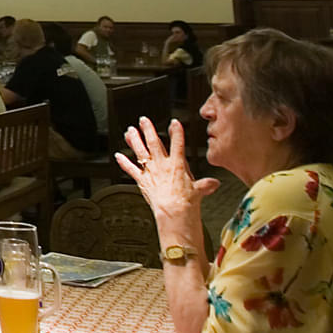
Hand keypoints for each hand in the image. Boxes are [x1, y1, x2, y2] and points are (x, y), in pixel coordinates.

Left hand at [115, 115, 216, 234]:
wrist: (173, 213)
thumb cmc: (186, 202)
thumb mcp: (200, 190)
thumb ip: (206, 185)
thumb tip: (215, 183)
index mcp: (177, 165)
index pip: (177, 144)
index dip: (176, 132)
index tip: (174, 122)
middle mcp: (162, 165)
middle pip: (154, 143)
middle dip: (148, 130)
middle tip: (144, 120)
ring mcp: (151, 172)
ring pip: (140, 152)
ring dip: (134, 140)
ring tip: (130, 131)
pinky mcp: (142, 181)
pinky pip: (131, 169)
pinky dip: (124, 162)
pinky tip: (118, 156)